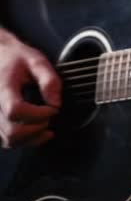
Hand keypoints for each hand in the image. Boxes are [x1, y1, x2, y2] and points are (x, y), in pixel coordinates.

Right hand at [0, 29, 60, 148]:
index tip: (53, 109)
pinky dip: (24, 141)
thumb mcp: (36, 61)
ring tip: (45, 123)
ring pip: (9, 141)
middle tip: (50, 116)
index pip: (16, 111)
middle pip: (13, 132)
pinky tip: (36, 130)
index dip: (39, 114)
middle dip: (38, 128)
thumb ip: (49, 80)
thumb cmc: (15, 58)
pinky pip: (6, 141)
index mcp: (2, 88)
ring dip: (32, 138)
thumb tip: (56, 103)